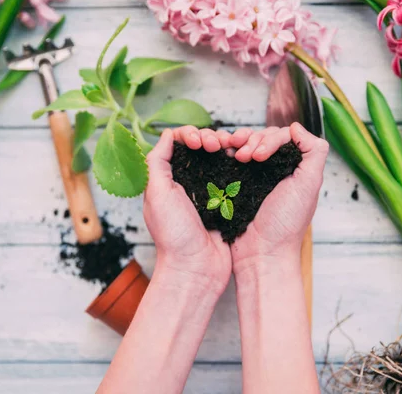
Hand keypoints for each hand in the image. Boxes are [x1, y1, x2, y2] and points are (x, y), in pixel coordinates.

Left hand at [143, 126, 232, 292]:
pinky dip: (239, 162)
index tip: (198, 142)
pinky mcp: (229, 201)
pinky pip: (235, 174)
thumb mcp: (157, 194)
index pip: (179, 144)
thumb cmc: (174, 235)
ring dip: (227, 146)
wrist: (196, 267)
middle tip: (216, 145)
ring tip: (232, 148)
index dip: (190, 135)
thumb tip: (168, 134)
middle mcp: (189, 182)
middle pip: (202, 147)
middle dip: (210, 137)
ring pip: (220, 157)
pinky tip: (243, 158)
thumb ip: (158, 161)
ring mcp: (211, 191)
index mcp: (169, 179)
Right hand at [229, 123, 328, 274]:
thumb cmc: (285, 224)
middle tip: (246, 158)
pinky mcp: (236, 184)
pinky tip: (223, 154)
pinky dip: (227, 151)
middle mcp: (276, 170)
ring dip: (239, 143)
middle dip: (254, 141)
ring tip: (234, 155)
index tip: (260, 157)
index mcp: (295, 168)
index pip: (283, 137)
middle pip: (264, 137)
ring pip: (247, 144)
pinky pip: (231, 158)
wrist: (259, 252)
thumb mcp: (309, 185)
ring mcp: (254, 176)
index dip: (270, 140)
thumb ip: (313, 152)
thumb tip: (297, 127)